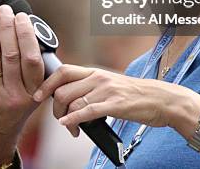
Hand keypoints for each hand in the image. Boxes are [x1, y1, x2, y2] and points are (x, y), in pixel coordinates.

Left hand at [0, 5, 44, 167]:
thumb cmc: (11, 115)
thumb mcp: (30, 97)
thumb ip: (31, 72)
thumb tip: (28, 35)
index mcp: (33, 93)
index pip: (32, 59)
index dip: (27, 34)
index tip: (23, 18)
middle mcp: (15, 95)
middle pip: (12, 53)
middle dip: (8, 26)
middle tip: (7, 10)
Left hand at [33, 64, 199, 136]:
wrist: (162, 100)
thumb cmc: (135, 95)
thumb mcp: (110, 84)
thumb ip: (91, 86)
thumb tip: (71, 97)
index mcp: (95, 71)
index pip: (63, 71)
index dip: (47, 83)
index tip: (38, 95)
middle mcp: (98, 77)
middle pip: (62, 88)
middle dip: (54, 107)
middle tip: (59, 119)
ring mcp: (106, 90)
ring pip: (72, 101)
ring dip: (65, 118)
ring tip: (70, 129)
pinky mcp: (114, 104)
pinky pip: (86, 111)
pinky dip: (72, 120)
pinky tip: (68, 126)